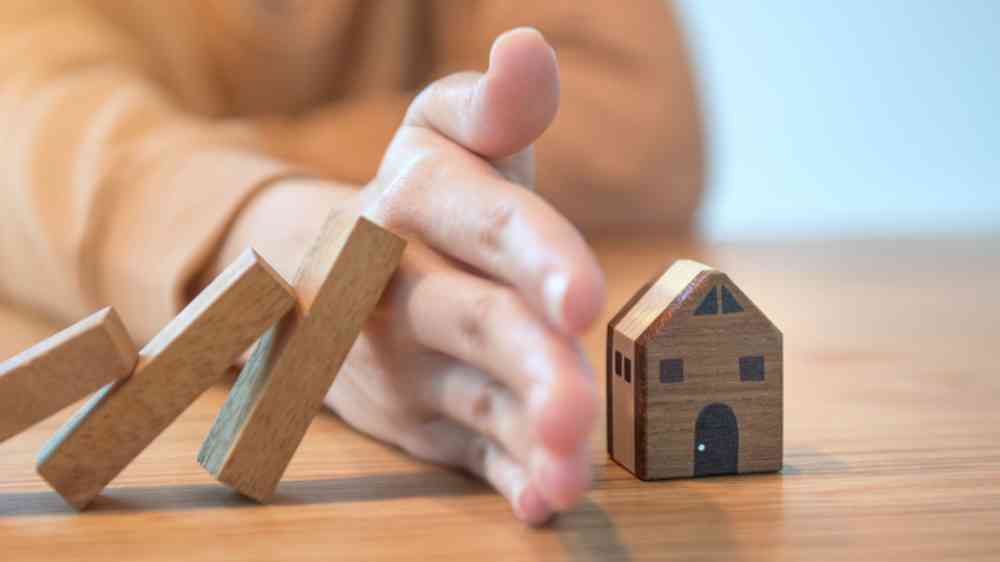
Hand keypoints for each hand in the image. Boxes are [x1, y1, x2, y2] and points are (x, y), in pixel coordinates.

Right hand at [218, 28, 604, 524]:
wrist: (331, 270)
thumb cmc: (429, 198)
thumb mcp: (448, 137)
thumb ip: (497, 107)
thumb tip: (529, 49)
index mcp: (414, 195)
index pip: (481, 218)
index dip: (532, 255)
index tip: (579, 300)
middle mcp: (397, 281)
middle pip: (473, 320)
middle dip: (528, 364)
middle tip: (577, 411)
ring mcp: (406, 358)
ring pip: (475, 397)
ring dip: (526, 437)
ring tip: (571, 476)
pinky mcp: (422, 414)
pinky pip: (466, 449)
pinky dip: (503, 477)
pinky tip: (539, 503)